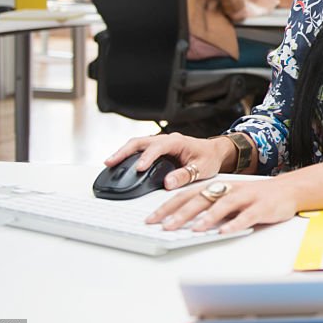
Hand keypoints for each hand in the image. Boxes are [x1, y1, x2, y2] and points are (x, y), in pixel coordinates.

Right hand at [104, 133, 234, 190]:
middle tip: (110, 162)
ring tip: (109, 163)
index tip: (138, 167)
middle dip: (124, 151)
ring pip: (137, 144)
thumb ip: (185, 175)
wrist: (214, 152)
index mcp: (177, 141)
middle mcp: (166, 140)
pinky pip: (139, 149)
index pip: (158, 147)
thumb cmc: (209, 158)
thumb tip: (168, 182)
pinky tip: (119, 164)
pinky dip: (127, 155)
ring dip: (122, 152)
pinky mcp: (157, 150)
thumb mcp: (202, 168)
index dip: (147, 157)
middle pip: (140, 141)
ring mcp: (160, 143)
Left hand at [146, 175, 298, 233]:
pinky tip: (225, 232)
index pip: (187, 194)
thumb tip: (180, 222)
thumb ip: (208, 207)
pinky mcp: (262, 207)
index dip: (168, 206)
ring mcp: (246, 197)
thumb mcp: (228, 197)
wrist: (288, 190)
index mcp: (218, 187)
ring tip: (194, 229)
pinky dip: (236, 223)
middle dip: (182, 213)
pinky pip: (247, 216)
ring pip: (224, 205)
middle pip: (202, 199)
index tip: (151, 219)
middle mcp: (229, 189)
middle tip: (165, 226)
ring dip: (208, 217)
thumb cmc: (255, 196)